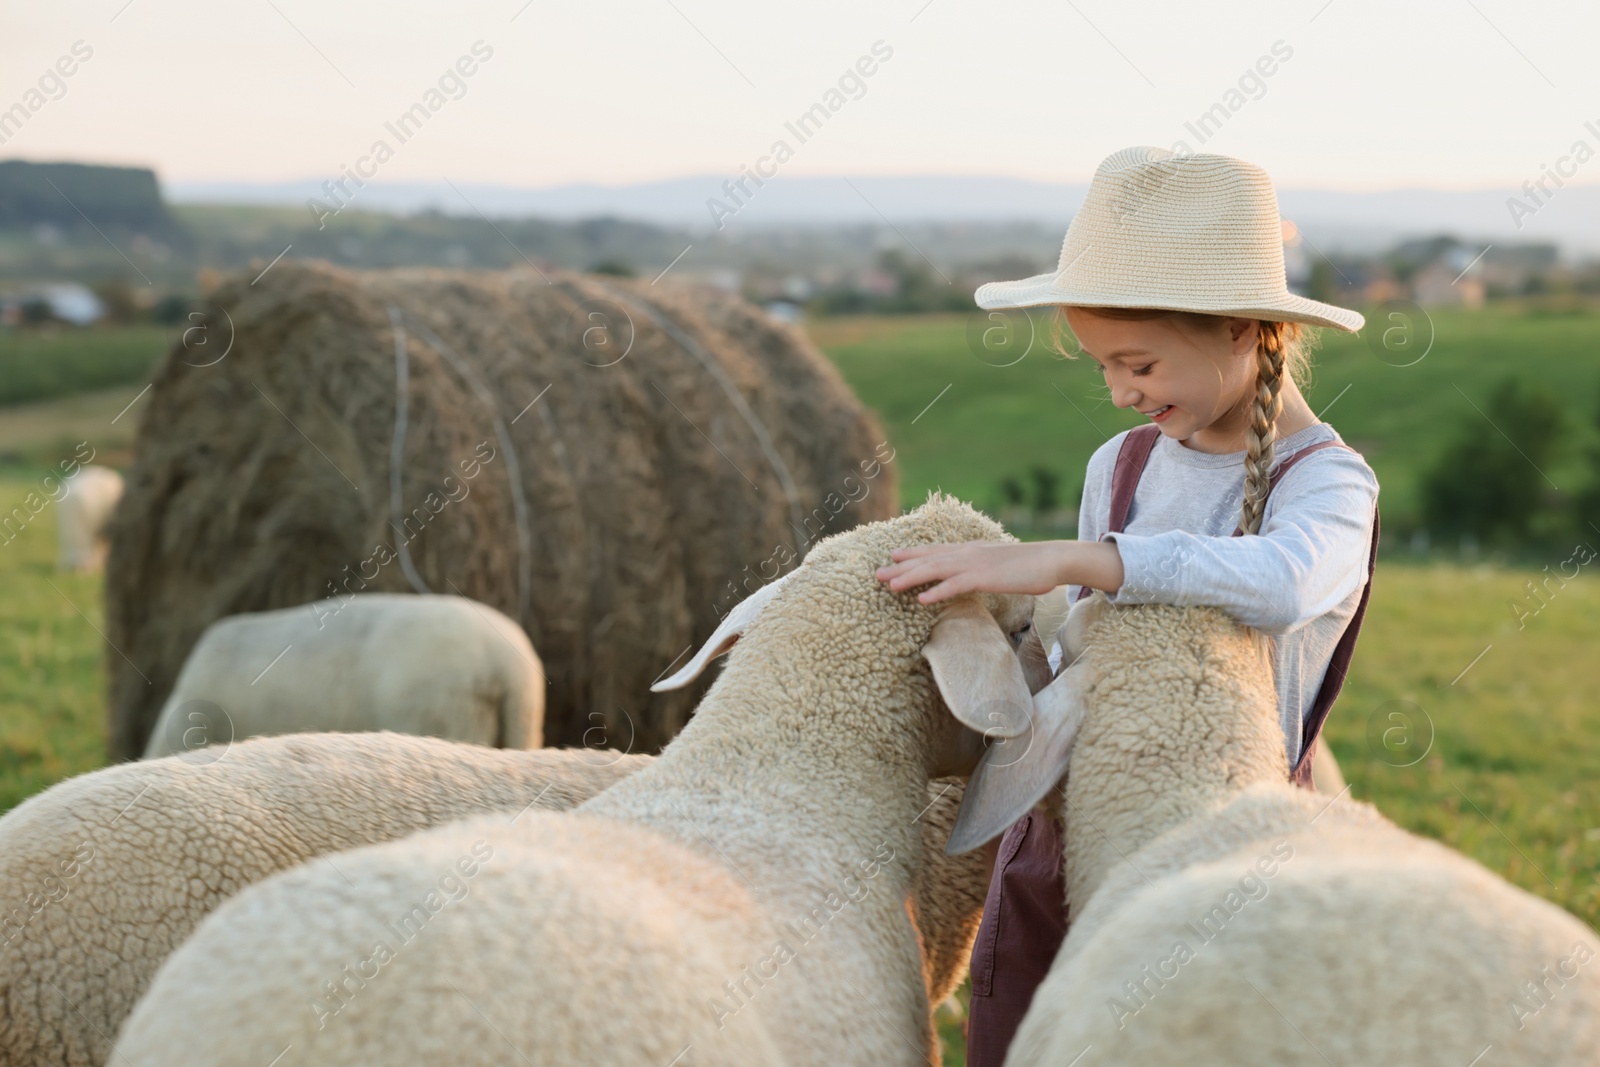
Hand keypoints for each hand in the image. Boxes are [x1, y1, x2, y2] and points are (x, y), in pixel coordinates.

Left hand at [874, 541, 1067, 603]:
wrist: (1051, 559)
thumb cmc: (1027, 565)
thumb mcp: (997, 562)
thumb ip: (980, 567)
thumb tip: (969, 575)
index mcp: (969, 550)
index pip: (934, 551)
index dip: (911, 554)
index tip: (891, 557)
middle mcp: (967, 553)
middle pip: (927, 560)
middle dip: (901, 568)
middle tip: (877, 575)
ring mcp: (975, 564)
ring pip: (935, 570)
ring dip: (910, 578)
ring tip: (890, 586)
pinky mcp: (985, 577)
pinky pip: (956, 585)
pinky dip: (937, 592)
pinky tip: (922, 600)